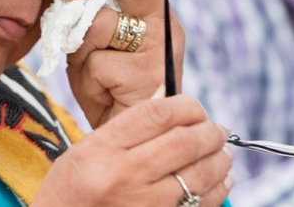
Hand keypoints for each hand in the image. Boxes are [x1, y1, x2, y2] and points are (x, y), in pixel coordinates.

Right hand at [32, 96, 232, 206]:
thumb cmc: (71, 188)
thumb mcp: (87, 149)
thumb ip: (127, 126)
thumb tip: (167, 98)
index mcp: (102, 148)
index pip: (156, 114)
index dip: (185, 106)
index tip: (195, 108)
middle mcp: (123, 174)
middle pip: (184, 142)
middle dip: (210, 132)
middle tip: (217, 130)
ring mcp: (143, 203)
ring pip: (198, 174)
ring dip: (219, 159)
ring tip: (222, 152)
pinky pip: (200, 204)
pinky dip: (218, 189)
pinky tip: (220, 179)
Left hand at [61, 0, 183, 127]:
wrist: (123, 138)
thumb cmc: (105, 85)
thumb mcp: (93, 41)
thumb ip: (87, 13)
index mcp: (153, 13)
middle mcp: (166, 27)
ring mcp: (161, 52)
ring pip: (101, 25)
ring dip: (81, 49)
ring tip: (93, 71)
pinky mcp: (148, 79)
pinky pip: (96, 64)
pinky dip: (87, 80)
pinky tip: (102, 93)